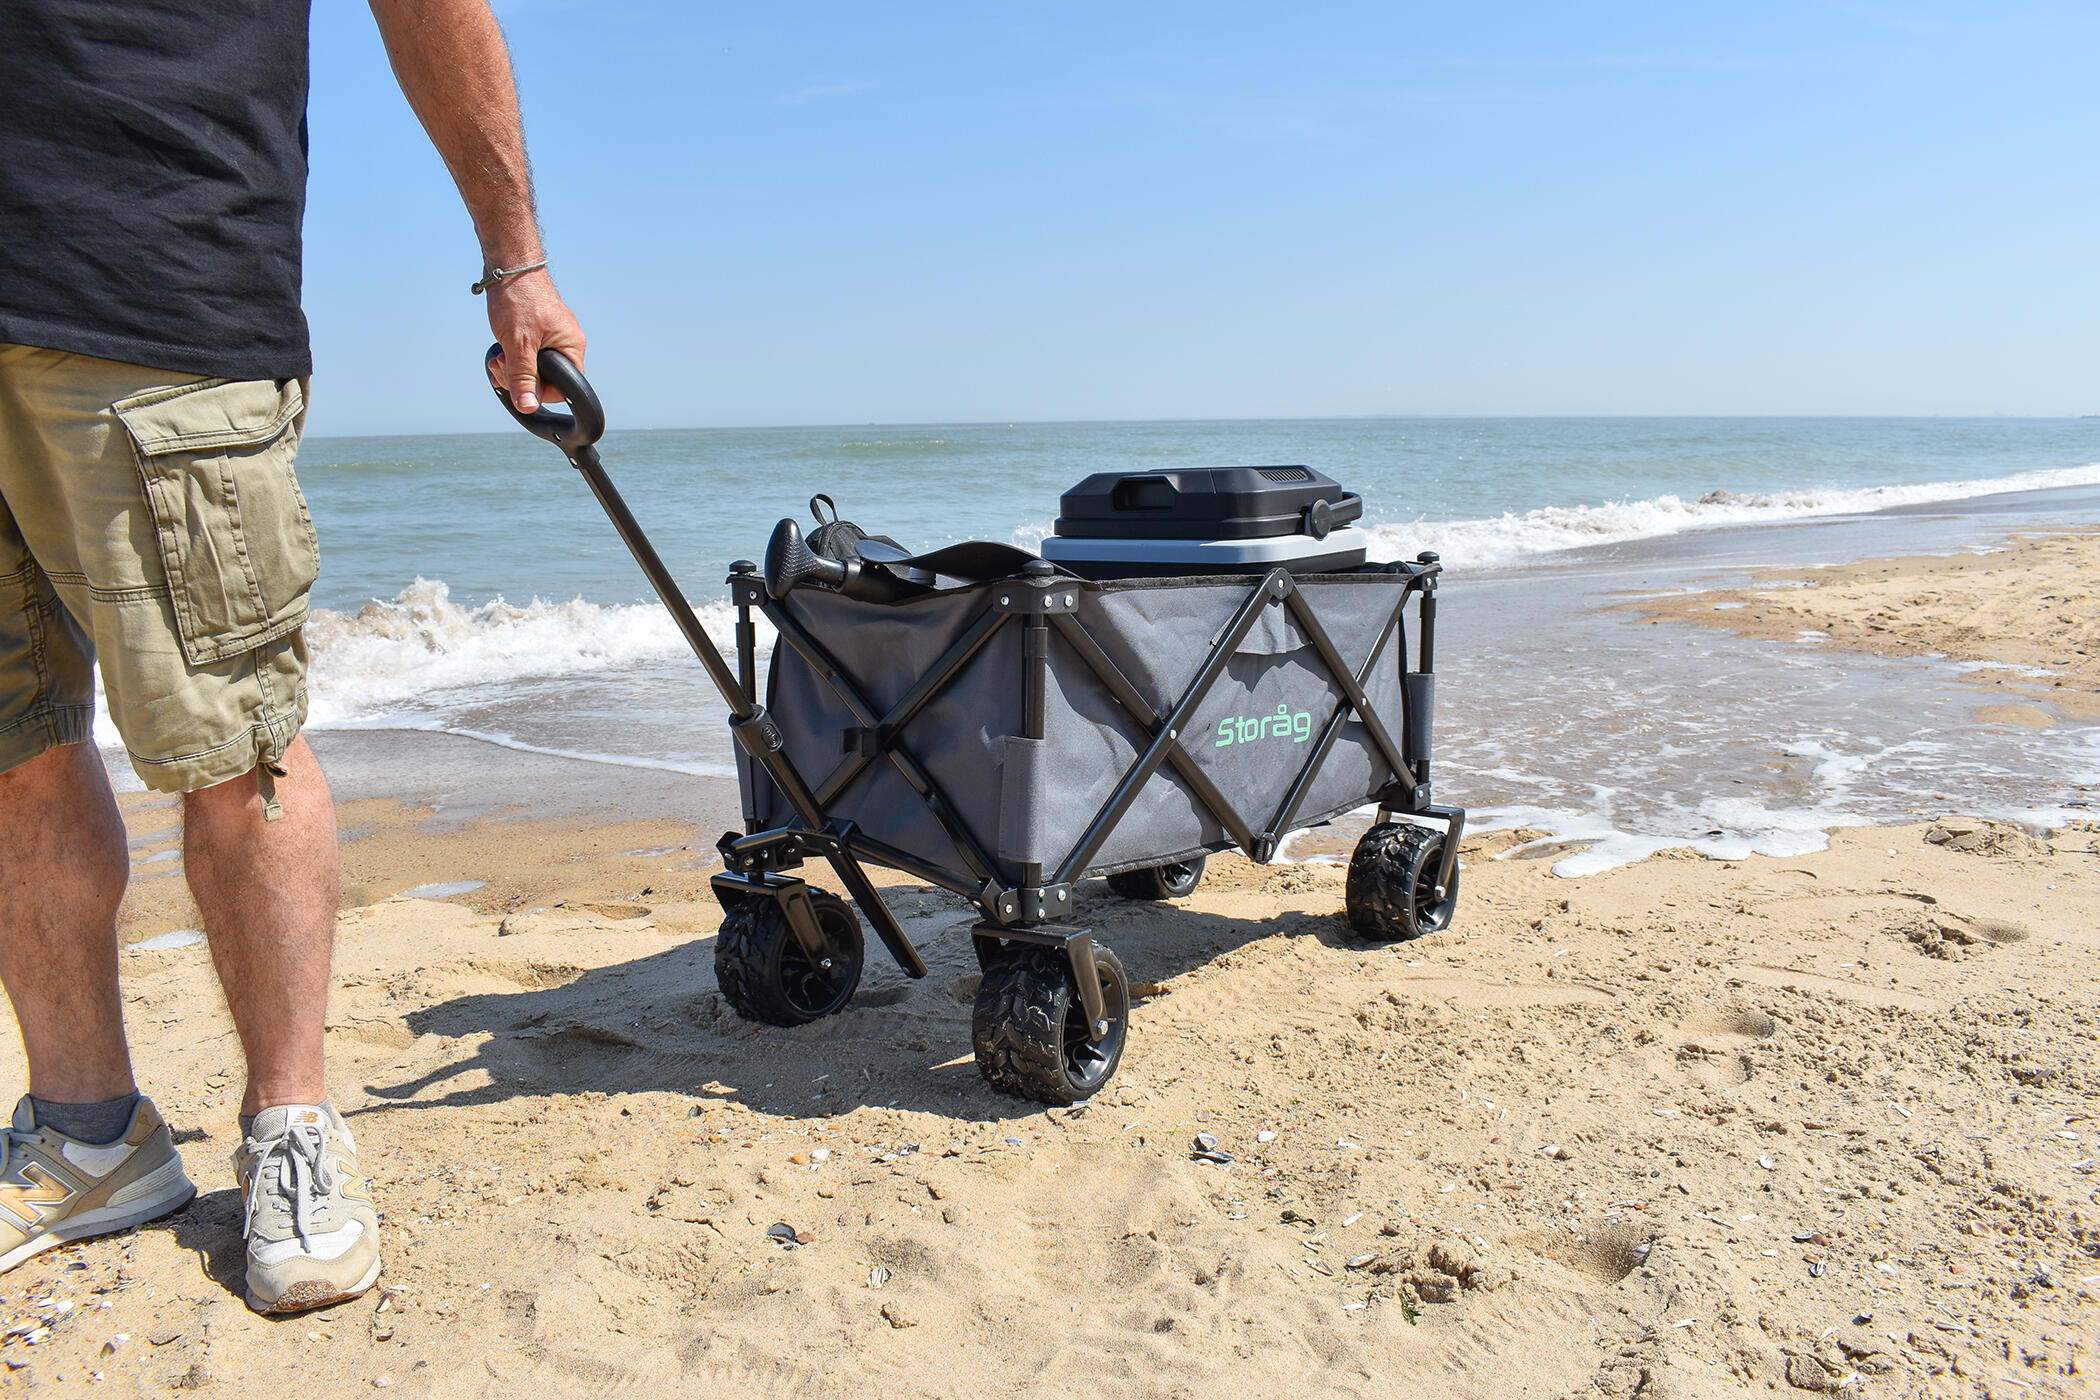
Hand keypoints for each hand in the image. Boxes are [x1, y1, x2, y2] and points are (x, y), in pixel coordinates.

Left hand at [484, 269, 585, 410]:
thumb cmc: (519, 298)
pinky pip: (530, 353)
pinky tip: (501, 347)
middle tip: (503, 366)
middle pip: (547, 379)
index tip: (517, 382)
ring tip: (499, 356)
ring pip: (535, 366)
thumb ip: (523, 377)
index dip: (538, 391)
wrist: (510, 265)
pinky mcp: (540, 329)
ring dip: (514, 367)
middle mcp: (567, 343)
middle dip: (521, 378)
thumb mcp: (518, 344)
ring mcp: (553, 335)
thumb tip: (527, 406)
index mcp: (572, 347)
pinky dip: (514, 354)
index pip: (562, 388)